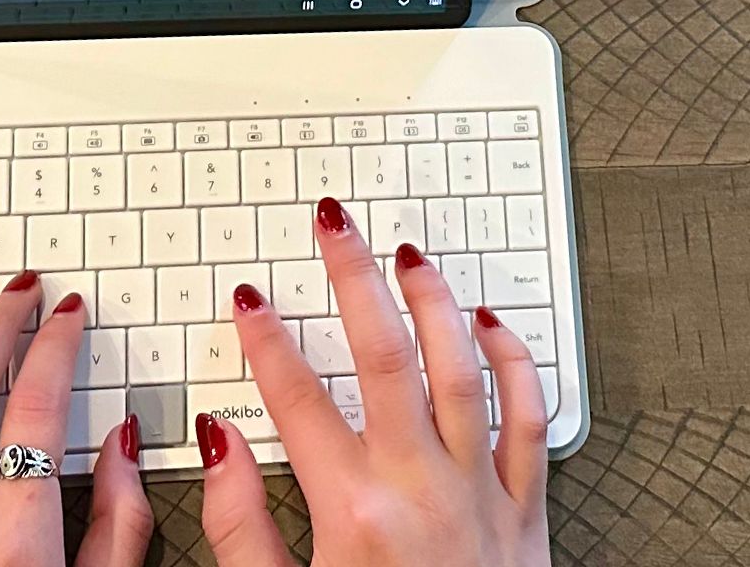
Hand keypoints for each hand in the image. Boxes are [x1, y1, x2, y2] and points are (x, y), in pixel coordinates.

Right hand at [196, 198, 549, 566]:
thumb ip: (240, 525)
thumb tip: (220, 446)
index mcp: (354, 511)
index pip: (296, 397)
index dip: (266, 341)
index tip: (251, 302)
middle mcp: (421, 487)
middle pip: (384, 352)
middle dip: (351, 276)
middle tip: (332, 225)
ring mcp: (480, 493)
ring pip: (461, 366)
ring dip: (433, 300)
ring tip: (408, 254)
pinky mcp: (525, 510)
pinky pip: (529, 417)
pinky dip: (513, 361)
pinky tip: (491, 323)